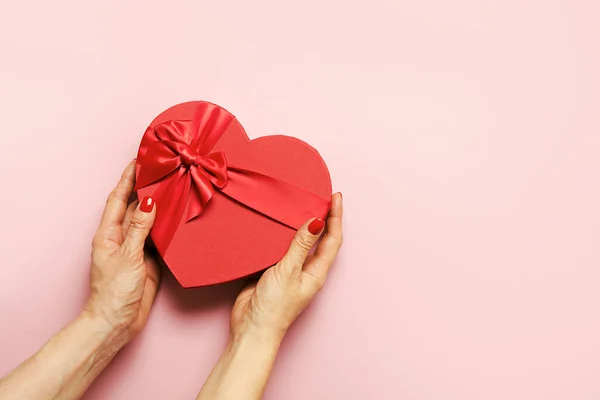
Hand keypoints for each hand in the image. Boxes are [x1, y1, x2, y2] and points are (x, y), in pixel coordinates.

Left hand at [84, 160, 159, 341]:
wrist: (118, 322)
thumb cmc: (114, 292)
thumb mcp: (128, 256)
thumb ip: (140, 229)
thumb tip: (149, 202)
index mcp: (109, 234)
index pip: (119, 198)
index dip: (128, 178)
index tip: (139, 160)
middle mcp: (121, 238)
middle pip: (135, 206)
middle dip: (146, 187)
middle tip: (162, 169)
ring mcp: (136, 249)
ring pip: (149, 221)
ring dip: (160, 205)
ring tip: (173, 187)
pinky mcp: (149, 260)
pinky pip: (160, 238)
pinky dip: (168, 226)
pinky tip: (178, 217)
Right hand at [230, 192, 342, 341]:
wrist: (251, 328)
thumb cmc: (274, 307)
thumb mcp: (288, 271)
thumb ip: (300, 245)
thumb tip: (317, 221)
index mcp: (317, 271)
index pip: (332, 239)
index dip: (337, 217)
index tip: (336, 197)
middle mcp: (306, 269)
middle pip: (320, 239)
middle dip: (323, 217)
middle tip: (319, 196)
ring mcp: (289, 270)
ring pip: (299, 242)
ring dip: (301, 224)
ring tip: (300, 204)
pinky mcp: (272, 271)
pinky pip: (280, 248)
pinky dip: (280, 235)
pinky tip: (275, 224)